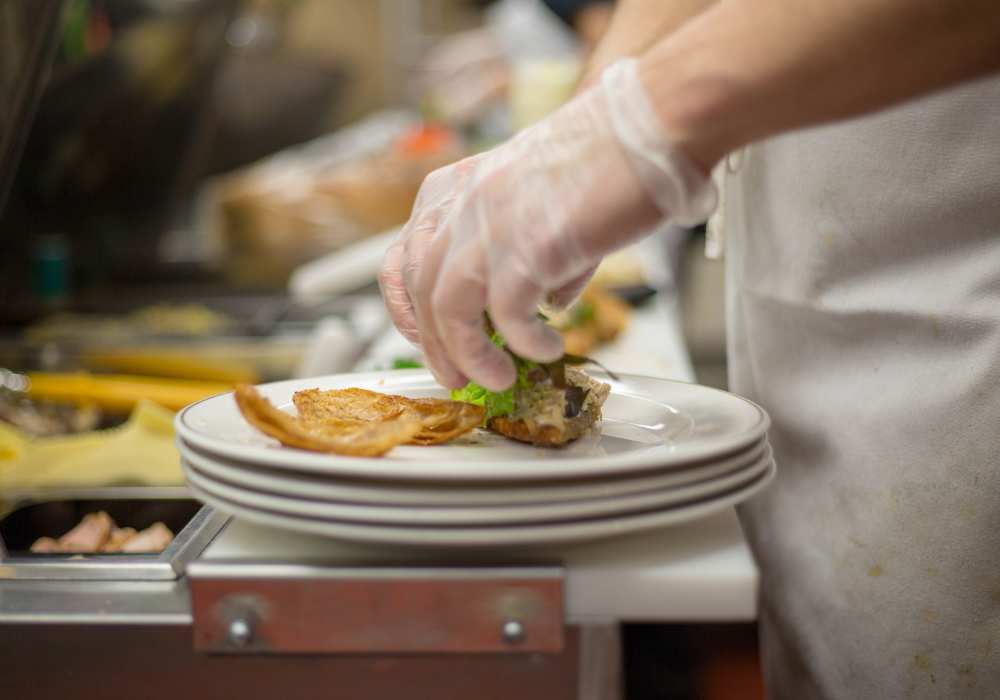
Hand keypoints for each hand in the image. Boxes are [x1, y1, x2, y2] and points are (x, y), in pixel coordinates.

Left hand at [380, 59, 715, 390]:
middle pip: (421, 289)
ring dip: (466, 355)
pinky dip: (522, 343)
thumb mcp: (544, 203)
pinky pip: (507, 316)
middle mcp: (464, 204)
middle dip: (435, 345)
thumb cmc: (608, 159)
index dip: (408, 309)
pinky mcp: (528, 246)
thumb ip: (532, 251)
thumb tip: (546, 301)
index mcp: (458, 188)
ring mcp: (491, 223)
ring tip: (494, 378)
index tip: (425, 339)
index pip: (405, 257)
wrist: (649, 128)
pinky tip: (546, 348)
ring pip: (448, 309)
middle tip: (456, 377)